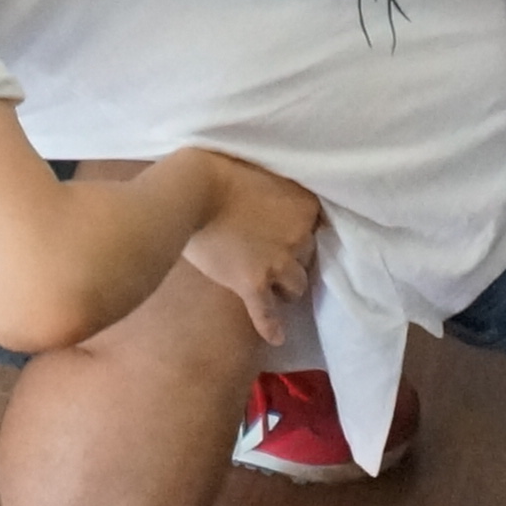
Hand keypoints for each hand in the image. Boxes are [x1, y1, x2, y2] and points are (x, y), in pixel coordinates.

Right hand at [172, 151, 322, 344]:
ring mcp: (278, 262)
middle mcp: (300, 235)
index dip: (296, 228)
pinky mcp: (254, 283)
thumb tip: (276, 202)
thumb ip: (278, 191)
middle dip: (291, 257)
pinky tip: (275, 337)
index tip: (282, 228)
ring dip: (283, 286)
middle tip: (268, 252)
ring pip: (296, 287)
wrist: (192, 191)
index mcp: (304, 205)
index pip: (314, 225)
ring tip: (268, 284)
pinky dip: (271, 326)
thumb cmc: (221, 168)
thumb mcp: (264, 170)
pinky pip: (267, 313)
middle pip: (307, 256)